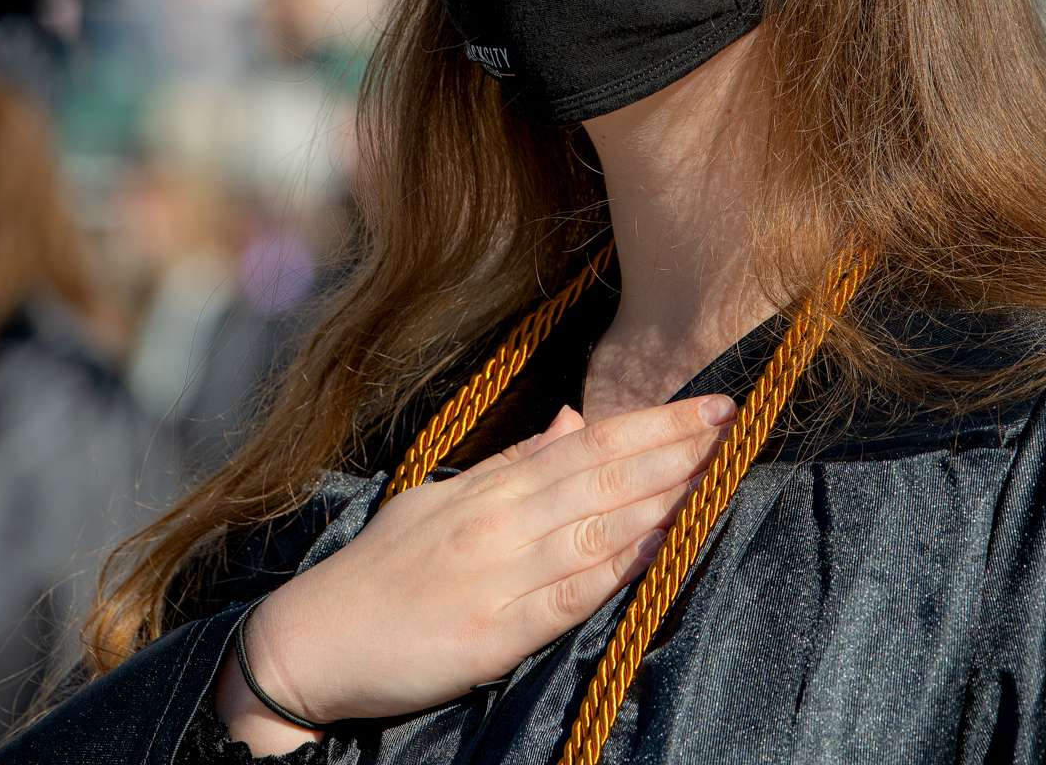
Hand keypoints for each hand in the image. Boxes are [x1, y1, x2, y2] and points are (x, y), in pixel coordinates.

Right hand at [219, 392, 734, 744]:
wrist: (313, 640)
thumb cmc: (382, 570)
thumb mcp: (443, 499)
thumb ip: (512, 464)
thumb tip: (571, 420)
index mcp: (489, 487)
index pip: (586, 443)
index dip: (651, 423)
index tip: (708, 406)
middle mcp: (498, 520)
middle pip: (601, 473)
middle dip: (673, 447)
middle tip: (733, 422)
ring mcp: (498, 574)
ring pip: (596, 525)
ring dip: (661, 495)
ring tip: (716, 470)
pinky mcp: (494, 632)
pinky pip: (570, 594)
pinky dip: (619, 567)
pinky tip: (661, 546)